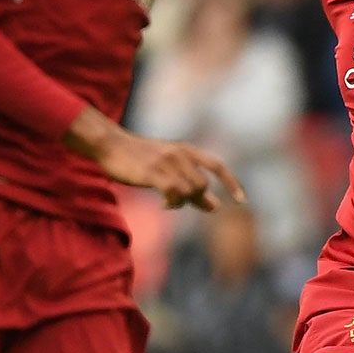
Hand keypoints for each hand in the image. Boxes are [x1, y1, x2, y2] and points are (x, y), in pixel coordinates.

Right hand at [71, 112, 245, 210]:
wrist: (111, 145)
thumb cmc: (140, 157)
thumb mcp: (169, 167)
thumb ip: (192, 185)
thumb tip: (215, 207)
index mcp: (187, 150)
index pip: (218, 166)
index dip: (232, 183)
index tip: (242, 201)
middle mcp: (180, 154)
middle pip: (202, 185)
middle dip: (196, 199)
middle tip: (179, 203)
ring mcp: (166, 162)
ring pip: (189, 191)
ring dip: (182, 202)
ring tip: (169, 203)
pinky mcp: (152, 173)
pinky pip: (174, 193)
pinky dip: (173, 203)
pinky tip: (164, 204)